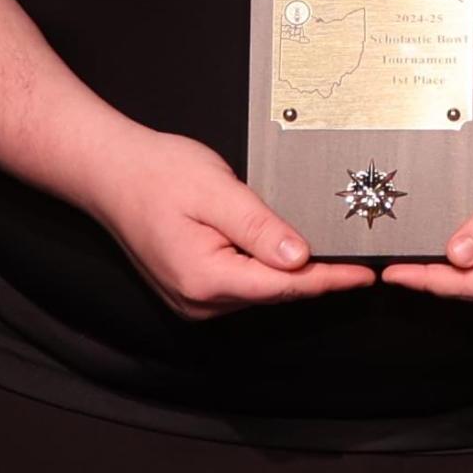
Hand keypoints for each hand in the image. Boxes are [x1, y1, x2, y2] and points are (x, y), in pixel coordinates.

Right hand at [74, 125, 372, 319]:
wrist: (110, 172)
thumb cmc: (156, 174)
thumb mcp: (217, 192)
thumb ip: (260, 227)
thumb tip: (300, 257)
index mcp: (205, 278)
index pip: (283, 286)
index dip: (329, 280)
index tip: (363, 276)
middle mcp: (198, 300)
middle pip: (274, 292)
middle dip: (315, 276)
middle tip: (355, 258)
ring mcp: (192, 300)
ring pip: (259, 291)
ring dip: (289, 274)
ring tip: (325, 252)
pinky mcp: (191, 290)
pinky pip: (241, 286)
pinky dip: (265, 272)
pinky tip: (283, 255)